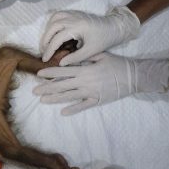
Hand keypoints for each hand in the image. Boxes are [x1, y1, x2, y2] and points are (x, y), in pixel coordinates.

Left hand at [34, 53, 168, 114]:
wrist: (134, 76)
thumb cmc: (117, 64)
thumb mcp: (100, 55)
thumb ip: (84, 57)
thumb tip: (70, 57)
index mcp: (85, 70)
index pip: (63, 71)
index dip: (50, 73)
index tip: (38, 74)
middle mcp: (85, 82)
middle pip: (62, 85)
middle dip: (47, 88)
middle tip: (34, 91)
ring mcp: (91, 92)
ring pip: (69, 96)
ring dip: (54, 99)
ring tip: (43, 100)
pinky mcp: (98, 100)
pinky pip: (83, 106)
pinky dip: (73, 109)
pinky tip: (63, 112)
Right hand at [40, 7, 140, 65]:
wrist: (115, 27)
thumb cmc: (104, 39)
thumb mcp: (91, 51)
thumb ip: (75, 58)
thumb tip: (61, 63)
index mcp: (78, 27)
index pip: (57, 38)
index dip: (49, 50)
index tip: (45, 59)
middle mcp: (74, 18)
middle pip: (52, 27)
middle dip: (45, 40)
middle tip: (44, 51)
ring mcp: (74, 14)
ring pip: (54, 18)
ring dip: (48, 30)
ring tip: (48, 42)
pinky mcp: (75, 13)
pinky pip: (59, 14)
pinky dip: (53, 23)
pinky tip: (54, 33)